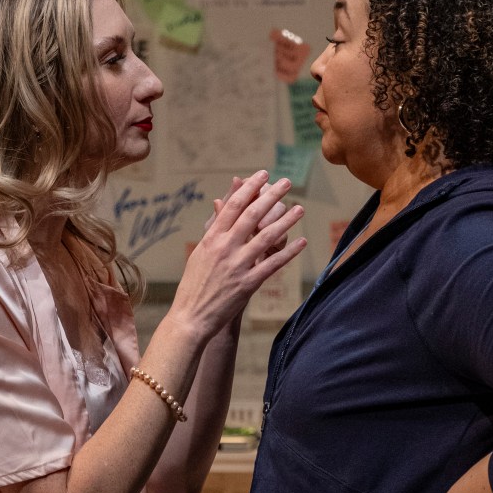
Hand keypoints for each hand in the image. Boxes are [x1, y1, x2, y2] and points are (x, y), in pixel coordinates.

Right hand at [172, 170, 304, 338]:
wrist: (191, 317)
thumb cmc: (194, 285)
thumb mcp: (200, 252)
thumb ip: (214, 228)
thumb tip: (218, 203)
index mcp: (211, 238)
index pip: (233, 205)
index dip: (249, 187)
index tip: (262, 175)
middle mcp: (224, 248)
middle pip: (252, 215)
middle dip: (271, 196)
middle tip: (286, 183)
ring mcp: (237, 265)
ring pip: (266, 237)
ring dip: (286, 221)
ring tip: (299, 209)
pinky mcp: (248, 284)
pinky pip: (272, 264)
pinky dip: (288, 252)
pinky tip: (301, 242)